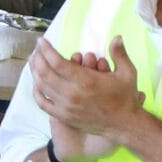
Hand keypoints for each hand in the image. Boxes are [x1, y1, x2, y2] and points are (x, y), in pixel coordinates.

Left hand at [30, 38, 142, 157]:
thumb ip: (119, 54)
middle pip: (45, 73)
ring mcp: (65, 107)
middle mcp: (72, 94)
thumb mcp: (127, 73)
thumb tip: (117, 37)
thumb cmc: (126, 97)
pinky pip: (43, 103)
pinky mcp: (63, 116)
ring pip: (42, 86)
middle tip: (37, 49)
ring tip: (33, 61)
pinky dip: (36, 91)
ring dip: (34, 71)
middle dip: (38, 58)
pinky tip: (36, 82)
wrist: (124, 125)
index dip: (46, 50)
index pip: (57, 62)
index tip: (41, 41)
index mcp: (86, 81)